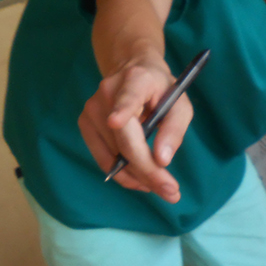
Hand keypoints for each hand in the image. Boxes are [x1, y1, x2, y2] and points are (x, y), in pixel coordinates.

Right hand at [78, 57, 191, 202]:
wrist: (133, 72)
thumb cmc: (160, 90)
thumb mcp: (180, 104)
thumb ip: (174, 129)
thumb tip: (162, 160)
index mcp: (136, 80)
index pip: (127, 95)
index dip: (122, 109)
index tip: (115, 121)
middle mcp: (108, 92)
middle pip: (124, 140)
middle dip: (147, 171)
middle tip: (171, 193)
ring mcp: (91, 108)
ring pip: (114, 155)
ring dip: (139, 177)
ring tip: (162, 187)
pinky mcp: (84, 123)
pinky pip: (103, 158)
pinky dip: (123, 174)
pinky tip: (141, 179)